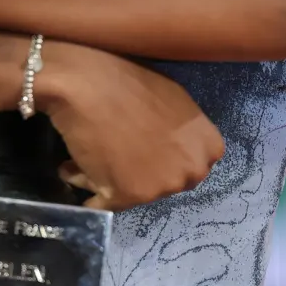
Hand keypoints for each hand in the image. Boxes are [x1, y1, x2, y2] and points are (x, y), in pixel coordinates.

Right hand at [42, 46, 224, 211]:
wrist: (87, 83)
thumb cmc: (128, 80)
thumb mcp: (174, 97)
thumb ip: (183, 130)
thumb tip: (170, 145)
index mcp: (209, 146)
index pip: (191, 166)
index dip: (165, 158)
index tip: (147, 148)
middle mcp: (190, 171)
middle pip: (165, 182)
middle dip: (143, 172)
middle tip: (119, 151)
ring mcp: (160, 187)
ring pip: (133, 193)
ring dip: (111, 179)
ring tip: (91, 154)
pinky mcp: (127, 197)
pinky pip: (105, 205)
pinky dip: (91, 195)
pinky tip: (76, 172)